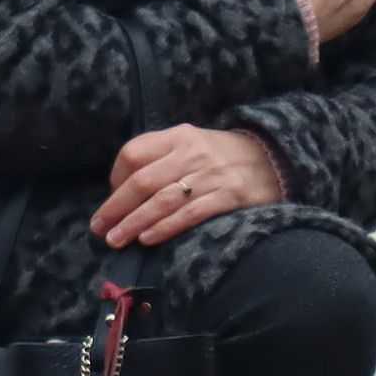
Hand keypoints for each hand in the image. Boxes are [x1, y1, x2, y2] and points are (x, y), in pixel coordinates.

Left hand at [91, 125, 284, 250]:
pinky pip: (191, 213)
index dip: (114, 179)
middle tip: (99, 229)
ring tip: (116, 239)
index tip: (109, 203)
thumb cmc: (220, 157)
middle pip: (142, 181)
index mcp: (178, 136)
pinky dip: (166, 227)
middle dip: (116, 207)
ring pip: (163, 200)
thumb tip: (120, 193)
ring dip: (134, 222)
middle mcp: (192, 152)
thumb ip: (158, 160)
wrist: (276, 159)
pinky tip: (148, 239)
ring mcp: (212, 174)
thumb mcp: (190, 145)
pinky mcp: (231, 196)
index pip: (133, 153)